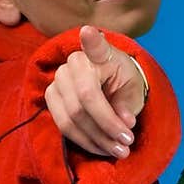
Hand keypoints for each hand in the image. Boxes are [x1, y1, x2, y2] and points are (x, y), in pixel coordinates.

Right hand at [44, 27, 146, 158]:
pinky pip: (64, 127)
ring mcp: (58, 81)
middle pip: (84, 101)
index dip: (91, 40)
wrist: (108, 84)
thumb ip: (128, 103)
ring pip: (72, 118)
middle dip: (107, 128)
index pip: (94, 46)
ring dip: (97, 140)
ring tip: (120, 151)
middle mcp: (73, 64)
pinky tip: (102, 148)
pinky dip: (86, 142)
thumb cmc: (123, 83)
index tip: (88, 32)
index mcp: (98, 54)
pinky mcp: (51, 98)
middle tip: (128, 143)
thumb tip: (125, 121)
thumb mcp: (133, 89)